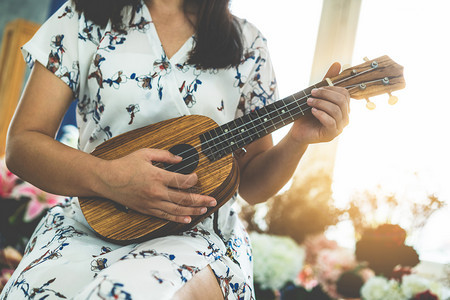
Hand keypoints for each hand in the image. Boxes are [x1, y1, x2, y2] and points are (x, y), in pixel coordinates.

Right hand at [96, 148, 216, 222]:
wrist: (107, 180)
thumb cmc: (125, 165)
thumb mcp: (145, 153)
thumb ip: (165, 155)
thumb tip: (180, 159)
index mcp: (157, 176)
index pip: (182, 181)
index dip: (193, 179)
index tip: (197, 176)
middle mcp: (156, 192)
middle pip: (184, 198)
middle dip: (201, 200)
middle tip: (213, 200)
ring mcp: (152, 203)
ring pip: (177, 210)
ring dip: (193, 210)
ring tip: (205, 209)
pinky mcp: (147, 209)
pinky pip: (165, 216)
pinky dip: (178, 218)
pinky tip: (188, 219)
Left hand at [289, 62, 349, 143]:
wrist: (298, 131)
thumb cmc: (308, 114)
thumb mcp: (317, 96)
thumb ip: (327, 82)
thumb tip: (337, 64)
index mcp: (344, 108)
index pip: (345, 93)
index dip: (331, 88)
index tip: (316, 88)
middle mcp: (345, 117)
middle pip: (342, 100)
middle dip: (325, 94)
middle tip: (311, 94)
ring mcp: (340, 127)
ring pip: (336, 110)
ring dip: (320, 103)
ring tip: (309, 102)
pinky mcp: (332, 134)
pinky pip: (330, 121)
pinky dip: (320, 114)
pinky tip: (312, 111)